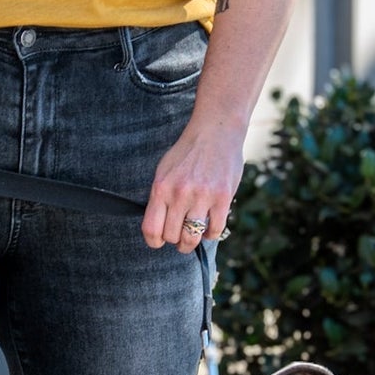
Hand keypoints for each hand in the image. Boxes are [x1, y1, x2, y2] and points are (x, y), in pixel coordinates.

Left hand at [142, 120, 244, 251]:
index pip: (151, 229)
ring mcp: (202, 196)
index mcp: (161, 188)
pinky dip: (210, 234)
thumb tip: (157, 225)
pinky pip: (214, 230)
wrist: (215, 131)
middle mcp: (179, 194)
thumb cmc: (188, 152)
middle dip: (175, 241)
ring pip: (192, 237)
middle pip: (171, 236)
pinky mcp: (222, 198)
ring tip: (193, 238)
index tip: (159, 242)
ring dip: (191, 243)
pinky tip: (209, 226)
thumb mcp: (164, 170)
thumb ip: (159, 197)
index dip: (154, 242)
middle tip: (180, 236)